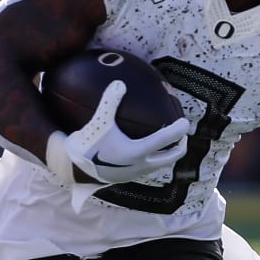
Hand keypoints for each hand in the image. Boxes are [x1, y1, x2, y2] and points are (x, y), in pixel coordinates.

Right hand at [45, 80, 192, 186]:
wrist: (73, 168)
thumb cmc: (87, 144)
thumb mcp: (98, 121)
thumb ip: (109, 101)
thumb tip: (119, 82)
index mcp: (138, 151)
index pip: (166, 139)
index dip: (179, 130)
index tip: (186, 122)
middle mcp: (140, 165)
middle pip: (170, 158)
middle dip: (181, 147)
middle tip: (184, 137)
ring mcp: (135, 174)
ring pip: (159, 166)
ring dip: (167, 155)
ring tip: (169, 145)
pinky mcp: (127, 178)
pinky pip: (147, 168)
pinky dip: (153, 159)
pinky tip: (145, 151)